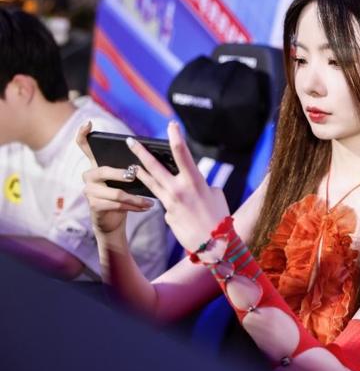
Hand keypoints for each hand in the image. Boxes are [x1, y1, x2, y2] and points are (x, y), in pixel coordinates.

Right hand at [76, 121, 154, 236]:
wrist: (112, 220)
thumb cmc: (122, 194)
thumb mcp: (124, 179)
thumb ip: (129, 168)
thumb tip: (149, 159)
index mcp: (96, 165)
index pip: (83, 146)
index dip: (83, 134)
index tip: (88, 123)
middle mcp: (89, 176)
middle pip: (104, 171)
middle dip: (122, 174)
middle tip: (136, 175)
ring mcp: (89, 192)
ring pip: (116, 192)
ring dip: (136, 198)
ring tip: (150, 201)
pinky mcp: (95, 206)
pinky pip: (117, 205)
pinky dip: (134, 207)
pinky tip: (146, 207)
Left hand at [127, 121, 229, 250]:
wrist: (214, 245)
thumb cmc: (219, 217)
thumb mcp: (215, 194)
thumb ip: (201, 184)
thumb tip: (191, 183)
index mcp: (194, 181)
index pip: (181, 152)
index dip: (175, 136)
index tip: (171, 125)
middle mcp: (178, 190)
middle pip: (153, 166)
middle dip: (140, 151)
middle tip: (130, 140)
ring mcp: (170, 203)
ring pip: (150, 183)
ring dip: (140, 172)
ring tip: (131, 165)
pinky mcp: (167, 215)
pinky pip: (165, 203)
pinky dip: (170, 201)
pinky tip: (181, 209)